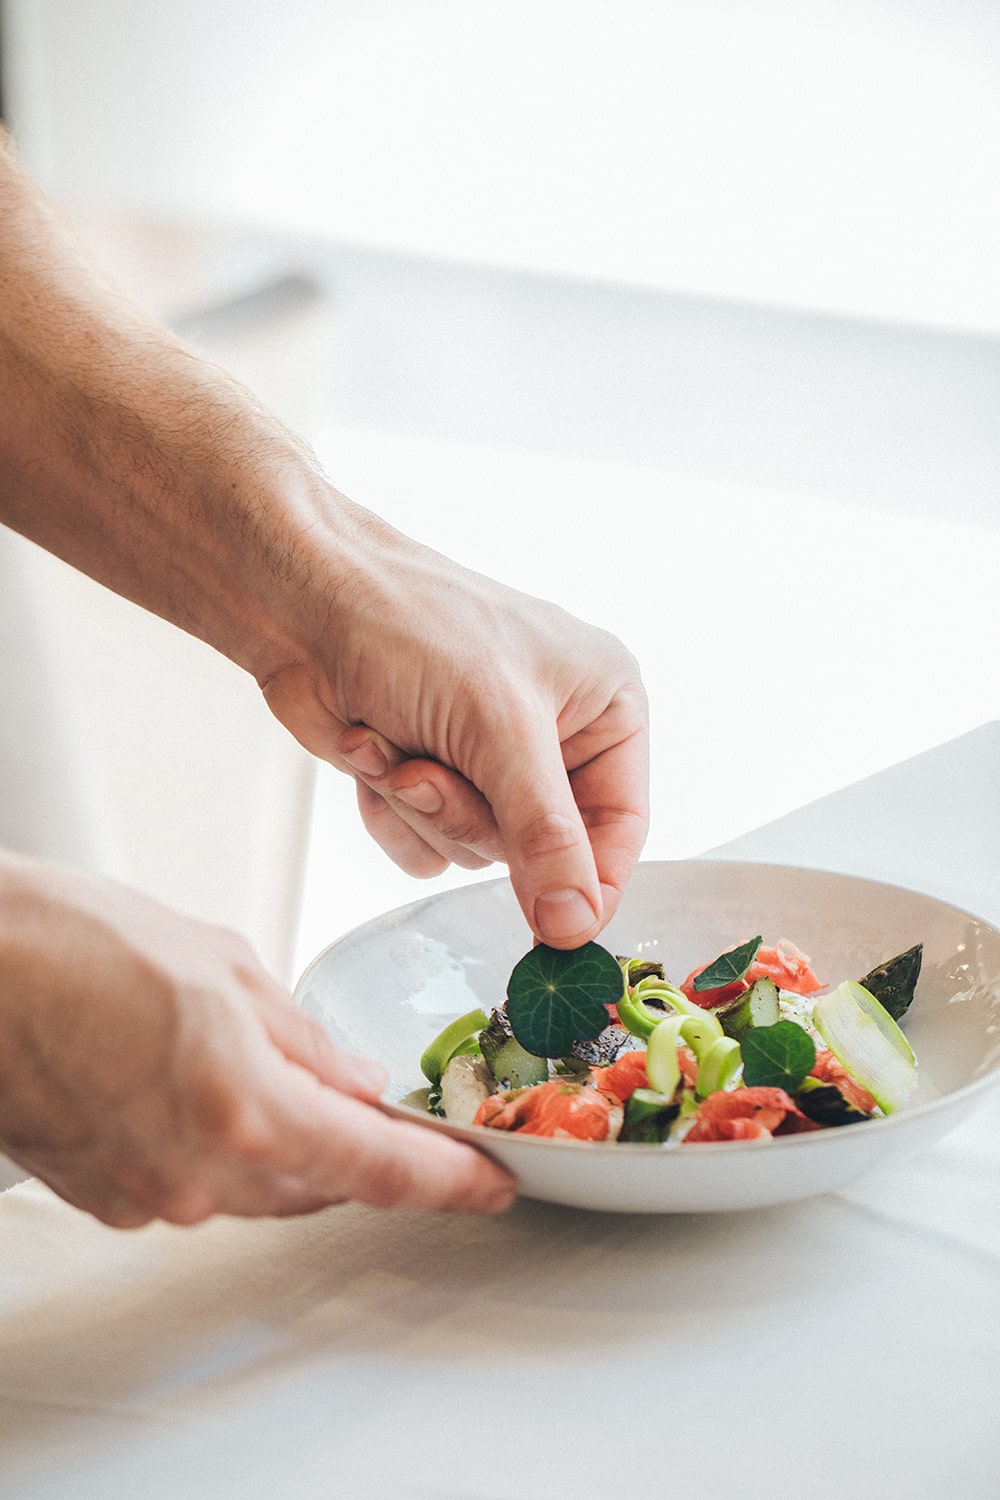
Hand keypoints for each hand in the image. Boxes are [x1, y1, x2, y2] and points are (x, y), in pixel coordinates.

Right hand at [0, 854, 514, 1226]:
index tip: (491, 1184)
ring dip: (289, 1144)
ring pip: (260, 1187)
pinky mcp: (107, 1199)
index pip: (380, 1167)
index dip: (448, 1180)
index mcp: (248, 1111)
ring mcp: (149, 1197)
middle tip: (381, 1103)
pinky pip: (197, 1185)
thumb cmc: (75, 944)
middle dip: (359, 1145)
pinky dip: (222, 1146)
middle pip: (322, 1182)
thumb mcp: (225, 965)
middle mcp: (201, 1176)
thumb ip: (303, 1038)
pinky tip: (201, 1085)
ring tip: (268, 1068)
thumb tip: (353, 1080)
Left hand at [262, 508, 648, 948]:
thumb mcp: (500, 729)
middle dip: (471, 815)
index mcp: (604, 706)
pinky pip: (425, 849)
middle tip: (429, 772)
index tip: (560, 934)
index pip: (621, 827)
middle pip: (539, 850)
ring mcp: (489, 762)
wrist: (305, 602)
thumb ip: (544, 835)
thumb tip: (575, 925)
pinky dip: (391, 812)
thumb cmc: (415, 626)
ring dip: (423, 808)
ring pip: (474, 852)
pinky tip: (372, 750)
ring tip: (395, 745)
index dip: (590, 883)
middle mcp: (554, 738)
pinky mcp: (431, 779)